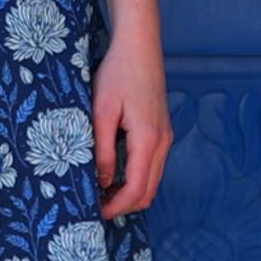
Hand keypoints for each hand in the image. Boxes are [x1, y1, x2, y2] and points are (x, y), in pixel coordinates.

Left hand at [90, 30, 173, 220]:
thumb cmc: (118, 73)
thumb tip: (102, 182)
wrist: (139, 47)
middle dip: (124, 205)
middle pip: (148, 191)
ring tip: (100, 192)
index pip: (137, 189)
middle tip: (95, 207)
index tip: (95, 213)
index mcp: (148, 140)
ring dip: (130, 192)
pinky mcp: (162, 131)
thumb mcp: (101, 111)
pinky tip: (114, 173)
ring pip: (151, 180)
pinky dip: (135, 177)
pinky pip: (151, 165)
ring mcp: (165, 137)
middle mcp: (162, 142)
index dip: (116, 207)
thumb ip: (102, 149)